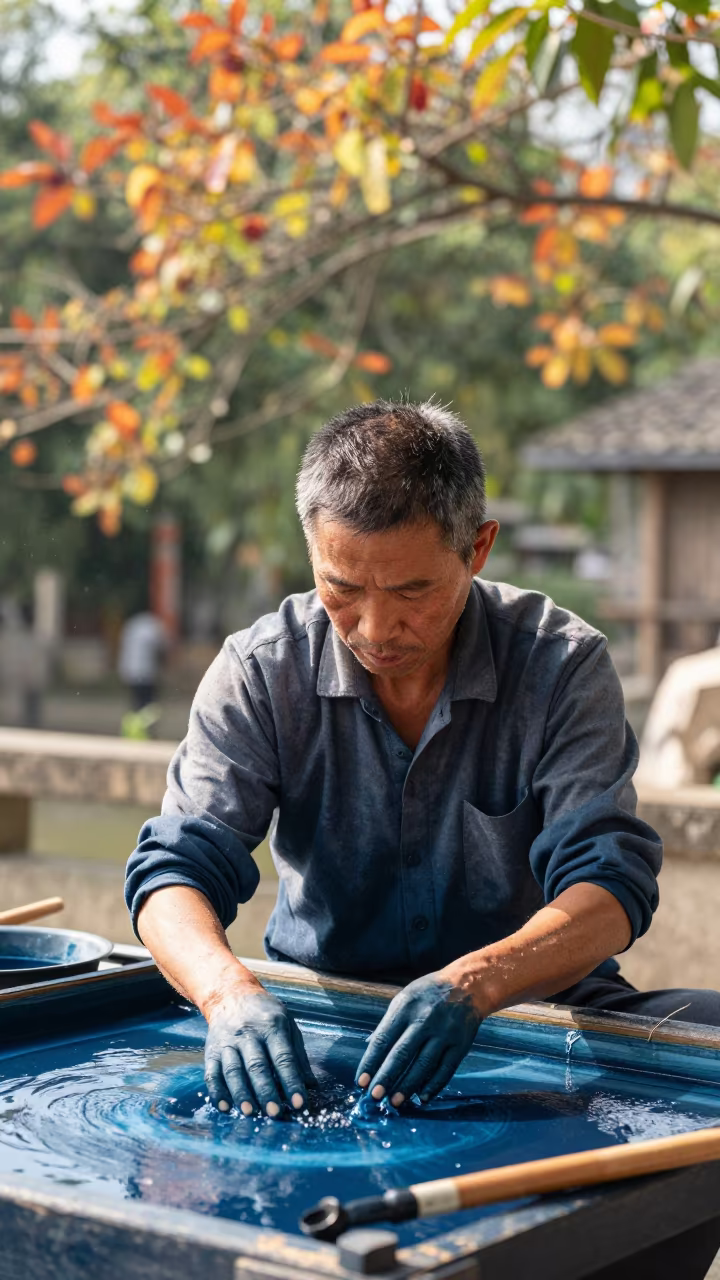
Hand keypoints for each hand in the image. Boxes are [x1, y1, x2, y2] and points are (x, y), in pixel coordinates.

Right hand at [204, 988, 314, 1116]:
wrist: (231, 995)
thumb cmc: (265, 1014)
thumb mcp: (288, 1024)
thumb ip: (299, 1055)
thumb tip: (312, 1086)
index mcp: (272, 1027)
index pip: (284, 1058)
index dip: (292, 1082)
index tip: (300, 1104)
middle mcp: (248, 1034)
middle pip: (257, 1065)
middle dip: (266, 1091)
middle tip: (275, 1113)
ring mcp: (228, 1042)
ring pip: (233, 1070)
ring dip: (241, 1093)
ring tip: (250, 1113)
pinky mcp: (211, 1051)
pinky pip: (212, 1073)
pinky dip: (216, 1091)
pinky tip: (224, 1106)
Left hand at [355, 971, 482, 1105]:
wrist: (468, 986)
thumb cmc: (430, 993)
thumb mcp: (405, 998)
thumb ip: (390, 1023)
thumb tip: (371, 1050)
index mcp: (406, 1007)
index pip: (383, 1039)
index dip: (370, 1062)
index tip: (361, 1081)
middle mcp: (424, 1020)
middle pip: (401, 1054)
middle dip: (386, 1078)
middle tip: (374, 1096)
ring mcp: (444, 1033)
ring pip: (423, 1065)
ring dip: (407, 1086)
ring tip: (394, 1102)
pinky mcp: (460, 1045)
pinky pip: (445, 1070)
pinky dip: (433, 1086)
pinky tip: (422, 1097)